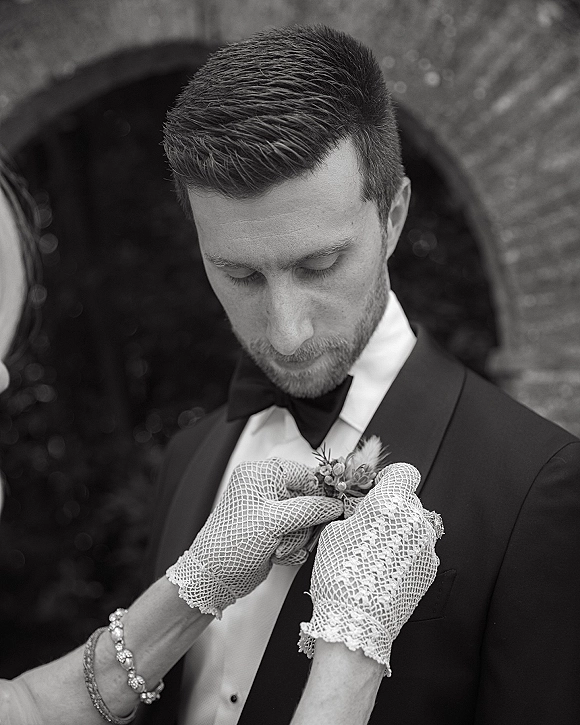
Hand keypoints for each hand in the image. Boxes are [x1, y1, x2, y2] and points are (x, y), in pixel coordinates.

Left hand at [166, 458, 342, 617]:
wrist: (214, 578)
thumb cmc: (232, 543)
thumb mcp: (274, 521)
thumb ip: (309, 510)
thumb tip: (335, 505)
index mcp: (260, 474)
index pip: (303, 474)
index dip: (316, 494)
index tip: (325, 510)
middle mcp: (265, 490)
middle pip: (308, 500)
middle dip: (302, 524)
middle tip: (287, 534)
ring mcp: (270, 513)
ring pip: (306, 522)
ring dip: (295, 540)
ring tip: (276, 547)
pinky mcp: (274, 532)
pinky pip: (298, 537)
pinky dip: (292, 549)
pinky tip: (276, 555)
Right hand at [299, 462, 442, 674]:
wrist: (356, 622)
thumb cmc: (341, 575)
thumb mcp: (335, 531)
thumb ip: (355, 512)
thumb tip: (362, 510)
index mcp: (390, 502)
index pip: (405, 472)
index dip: (390, 477)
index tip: (378, 487)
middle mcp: (414, 519)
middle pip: (408, 499)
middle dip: (391, 507)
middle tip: (368, 523)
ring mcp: (426, 545)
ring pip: (415, 525)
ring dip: (399, 530)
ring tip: (375, 551)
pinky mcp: (429, 569)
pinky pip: (419, 548)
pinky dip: (405, 552)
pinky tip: (385, 567)